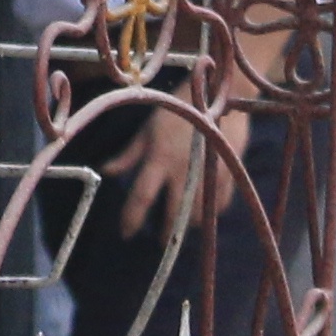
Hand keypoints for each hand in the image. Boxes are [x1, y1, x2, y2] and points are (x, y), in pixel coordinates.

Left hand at [127, 100, 229, 247]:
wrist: (218, 94)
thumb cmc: (178, 109)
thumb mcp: (149, 129)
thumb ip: (129, 154)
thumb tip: (107, 170)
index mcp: (159, 157)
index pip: (141, 196)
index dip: (131, 218)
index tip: (126, 233)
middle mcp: (183, 168)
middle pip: (173, 213)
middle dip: (165, 232)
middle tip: (159, 241)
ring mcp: (207, 172)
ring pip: (198, 213)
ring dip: (188, 225)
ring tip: (181, 228)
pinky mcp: (228, 171)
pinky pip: (219, 203)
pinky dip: (211, 212)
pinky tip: (203, 214)